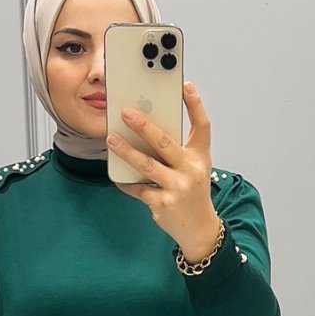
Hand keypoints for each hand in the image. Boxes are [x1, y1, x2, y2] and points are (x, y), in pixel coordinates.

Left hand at [106, 82, 221, 261]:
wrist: (199, 229)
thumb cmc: (192, 192)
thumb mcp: (193, 168)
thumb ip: (176, 150)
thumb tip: (146, 130)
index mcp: (200, 157)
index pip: (202, 126)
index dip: (196, 105)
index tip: (186, 86)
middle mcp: (191, 170)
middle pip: (165, 143)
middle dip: (144, 126)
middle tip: (127, 112)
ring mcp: (177, 187)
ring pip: (147, 165)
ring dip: (127, 151)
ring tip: (111, 139)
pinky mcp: (162, 203)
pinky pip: (138, 188)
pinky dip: (126, 181)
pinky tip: (117, 175)